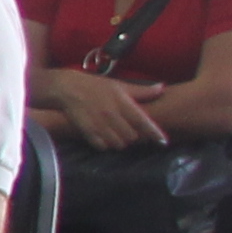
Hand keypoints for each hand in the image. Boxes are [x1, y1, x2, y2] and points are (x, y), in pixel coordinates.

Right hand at [41, 70, 164, 151]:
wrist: (67, 88)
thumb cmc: (96, 86)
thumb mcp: (120, 85)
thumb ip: (141, 91)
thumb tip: (162, 88)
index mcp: (123, 103)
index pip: (143, 122)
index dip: (155, 133)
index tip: (163, 142)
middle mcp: (112, 115)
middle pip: (132, 137)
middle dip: (134, 137)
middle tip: (131, 133)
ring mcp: (100, 124)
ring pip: (118, 144)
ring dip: (120, 142)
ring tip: (118, 135)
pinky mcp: (88, 131)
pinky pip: (103, 146)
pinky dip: (106, 145)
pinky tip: (105, 137)